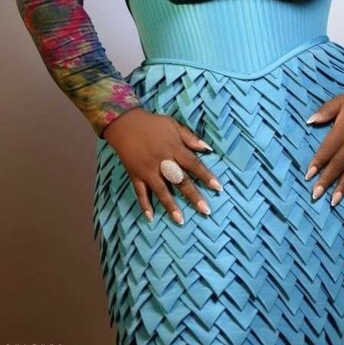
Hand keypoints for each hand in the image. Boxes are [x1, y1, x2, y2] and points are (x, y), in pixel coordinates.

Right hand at [103, 108, 222, 224]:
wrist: (125, 123)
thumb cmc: (153, 124)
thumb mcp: (173, 125)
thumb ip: (190, 137)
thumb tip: (208, 148)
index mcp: (174, 148)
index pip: (193, 164)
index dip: (206, 176)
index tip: (218, 188)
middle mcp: (162, 161)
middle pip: (180, 181)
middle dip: (193, 196)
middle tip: (206, 211)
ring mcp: (148, 170)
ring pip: (161, 190)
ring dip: (171, 206)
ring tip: (180, 220)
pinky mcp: (135, 175)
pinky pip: (140, 192)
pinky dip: (144, 204)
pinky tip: (150, 217)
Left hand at [304, 86, 343, 206]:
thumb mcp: (340, 101)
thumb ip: (325, 111)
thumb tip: (310, 121)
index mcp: (342, 132)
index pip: (326, 151)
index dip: (317, 164)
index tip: (308, 176)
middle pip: (337, 166)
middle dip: (326, 181)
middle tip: (315, 195)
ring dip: (343, 187)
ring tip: (334, 201)